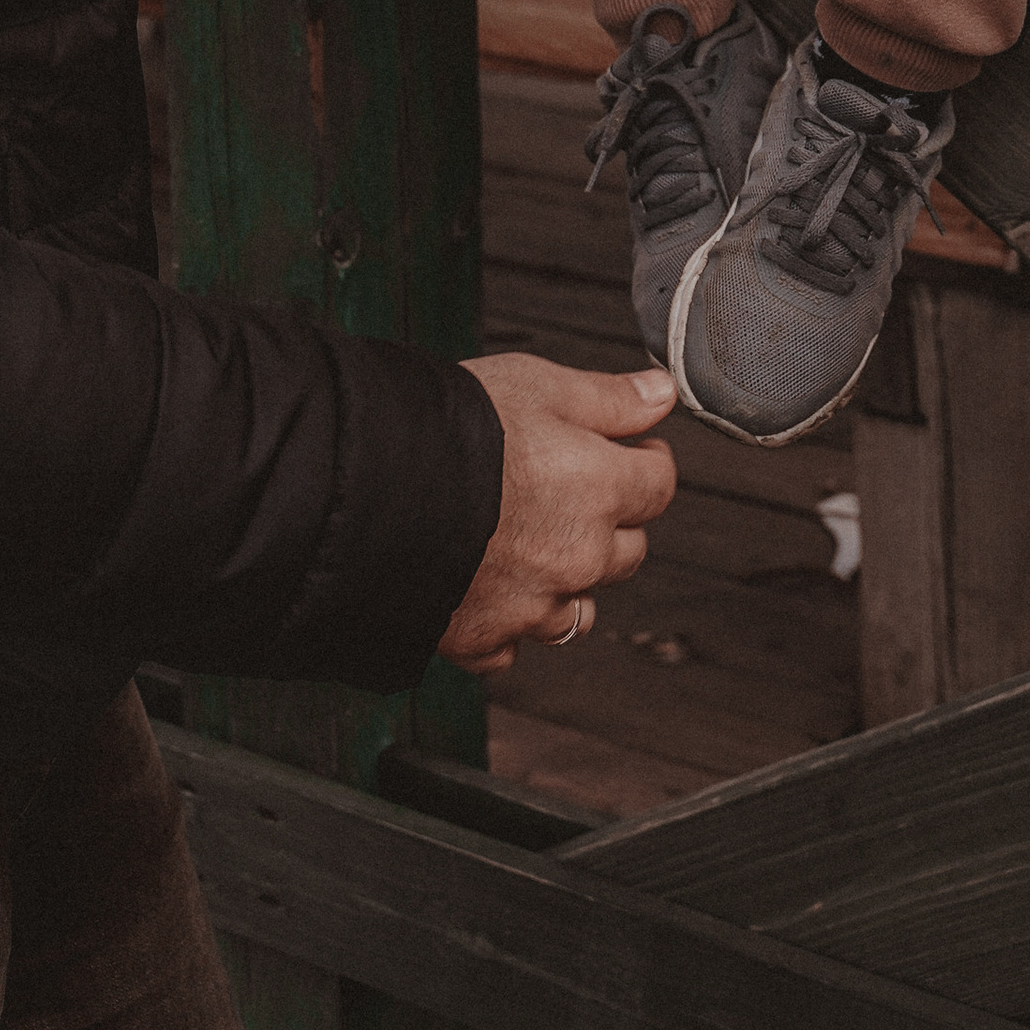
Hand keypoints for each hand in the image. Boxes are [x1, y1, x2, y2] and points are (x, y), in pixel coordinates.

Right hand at [439, 356, 677, 675]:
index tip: (630, 448)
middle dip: (609, 521)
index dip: (645, 460)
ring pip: (577, 608)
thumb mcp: (537, 385)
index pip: (659, 485)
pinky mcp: (483, 638)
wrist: (366, 484)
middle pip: (626, 550)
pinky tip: (483, 586)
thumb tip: (662, 393)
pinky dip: (506, 622)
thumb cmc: (449, 428)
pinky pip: (512, 644)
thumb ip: (608, 398)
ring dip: (565, 581)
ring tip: (524, 543)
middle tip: (567, 489)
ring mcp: (532, 606)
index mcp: (600, 491)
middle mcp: (578, 558)